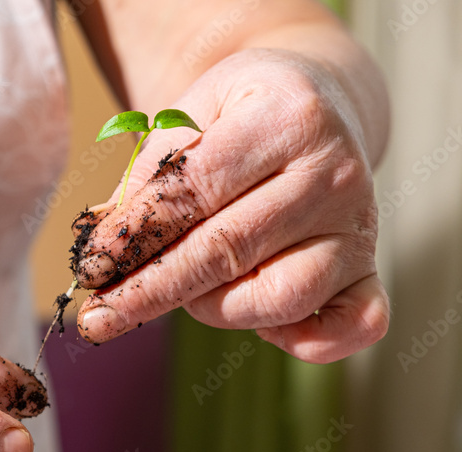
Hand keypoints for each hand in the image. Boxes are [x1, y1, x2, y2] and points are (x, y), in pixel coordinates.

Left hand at [73, 49, 388, 362]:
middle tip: (97, 318)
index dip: (134, 236)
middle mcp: (335, 171)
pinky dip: (302, 340)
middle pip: (227, 250)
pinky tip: (259, 321)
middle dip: (150, 291)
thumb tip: (99, 247)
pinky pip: (350, 327)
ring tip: (186, 290)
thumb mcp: (189, 114)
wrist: (319, 101)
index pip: (195, 190)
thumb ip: (146, 177)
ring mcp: (359, 226)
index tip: (90, 269)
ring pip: (277, 298)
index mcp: (286, 115)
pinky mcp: (371, 270)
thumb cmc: (242, 114)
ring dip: (214, 308)